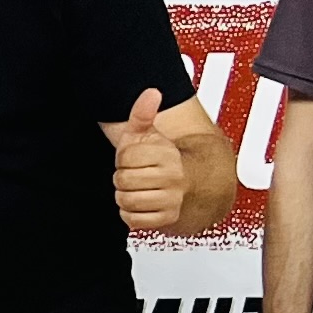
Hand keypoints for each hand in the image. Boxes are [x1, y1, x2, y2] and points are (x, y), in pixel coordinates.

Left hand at [111, 87, 187, 232]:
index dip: (123, 157)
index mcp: (167, 155)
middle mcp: (172, 177)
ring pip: (125, 201)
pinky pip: (133, 220)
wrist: (191, 181)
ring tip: (136, 188)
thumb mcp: (150, 133)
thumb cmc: (163, 157)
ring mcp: (171, 199)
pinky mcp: (168, 218)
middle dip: (122, 177)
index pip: (125, 157)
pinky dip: (130, 214)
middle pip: (122, 180)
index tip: (134, 157)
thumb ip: (144, 113)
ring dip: (125, 196)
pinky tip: (140, 203)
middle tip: (135, 174)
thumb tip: (151, 93)